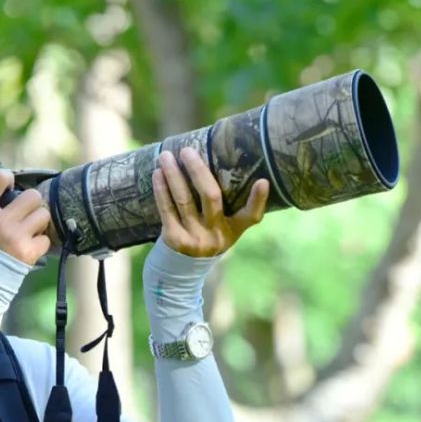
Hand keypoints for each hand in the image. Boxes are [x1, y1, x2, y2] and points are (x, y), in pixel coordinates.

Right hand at [0, 170, 50, 264]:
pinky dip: (39, 243)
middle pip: (32, 196)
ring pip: (43, 214)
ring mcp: (16, 237)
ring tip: (28, 230)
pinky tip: (29, 247)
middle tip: (24, 213)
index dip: (7, 178)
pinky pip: (45, 239)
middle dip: (30, 203)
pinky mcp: (28, 253)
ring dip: (38, 222)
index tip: (8, 187)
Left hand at [152, 148, 268, 256]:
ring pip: (184, 199)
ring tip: (165, 156)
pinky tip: (157, 174)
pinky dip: (161, 190)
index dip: (258, 200)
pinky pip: (167, 209)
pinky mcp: (174, 239)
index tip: (263, 181)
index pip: (251, 216)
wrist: (181, 270)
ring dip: (173, 175)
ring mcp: (194, 238)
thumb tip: (214, 161)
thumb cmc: (205, 237)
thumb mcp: (222, 228)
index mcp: (233, 230)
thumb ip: (225, 206)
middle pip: (211, 196)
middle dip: (198, 171)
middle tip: (187, 151)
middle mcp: (216, 235)